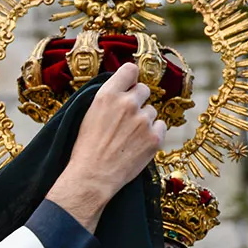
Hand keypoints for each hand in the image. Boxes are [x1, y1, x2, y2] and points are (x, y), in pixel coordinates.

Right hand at [46, 64, 166, 231]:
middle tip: (128, 117)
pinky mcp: (155, 137)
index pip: (130, 70)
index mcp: (107, 95)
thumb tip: (124, 90)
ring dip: (144, 120)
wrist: (92, 177)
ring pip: (152, 111)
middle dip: (138, 101)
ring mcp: (143, 120)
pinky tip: (139, 144)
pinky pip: (161, 126)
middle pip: (144, 90)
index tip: (130, 85)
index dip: (131, 78)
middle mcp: (127, 103)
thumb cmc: (86, 148)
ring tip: (129, 137)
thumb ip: (108, 99)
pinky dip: (153, 134)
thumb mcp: (89, 115)